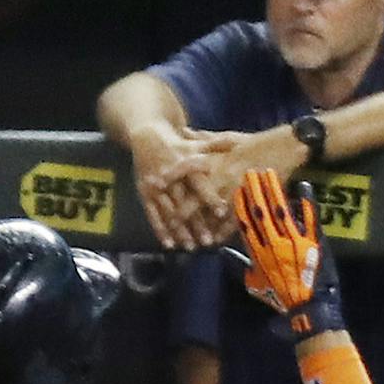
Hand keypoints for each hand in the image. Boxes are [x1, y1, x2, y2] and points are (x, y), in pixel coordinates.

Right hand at [127, 127, 237, 249]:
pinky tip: (169, 245)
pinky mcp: (145, 193)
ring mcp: (156, 186)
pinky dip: (160, 230)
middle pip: (184, 202)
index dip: (210, 197)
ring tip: (191, 247)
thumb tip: (239, 143)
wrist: (146, 136)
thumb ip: (217, 146)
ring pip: (169, 212)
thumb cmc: (179, 144)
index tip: (221, 212)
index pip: (199, 182)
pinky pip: (152, 214)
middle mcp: (170, 176)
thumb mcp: (197, 144)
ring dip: (180, 231)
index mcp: (185, 163)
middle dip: (195, 222)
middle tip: (207, 241)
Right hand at [232, 169, 341, 337]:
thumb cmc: (279, 296)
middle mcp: (273, 244)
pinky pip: (310, 219)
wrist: (306, 308)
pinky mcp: (313, 243)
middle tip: (251, 172)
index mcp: (258, 253)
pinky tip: (303, 185)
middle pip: (261, 212)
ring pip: (281, 211)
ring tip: (269, 173)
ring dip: (274, 190)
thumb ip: (239, 265)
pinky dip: (307, 202)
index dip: (241, 204)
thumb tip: (224, 251)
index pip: (245, 223)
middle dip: (255, 190)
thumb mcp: (254, 284)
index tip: (238, 189)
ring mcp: (294, 242)